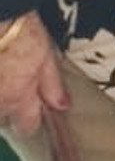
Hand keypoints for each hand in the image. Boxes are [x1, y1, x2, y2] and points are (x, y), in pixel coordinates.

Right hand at [0, 14, 63, 138]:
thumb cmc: (22, 33)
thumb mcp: (45, 55)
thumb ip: (52, 85)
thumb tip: (62, 107)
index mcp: (18, 98)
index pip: (26, 128)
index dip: (31, 120)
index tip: (32, 109)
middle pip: (3, 119)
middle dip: (8, 109)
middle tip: (15, 85)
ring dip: (0, 98)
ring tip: (6, 73)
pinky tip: (1, 68)